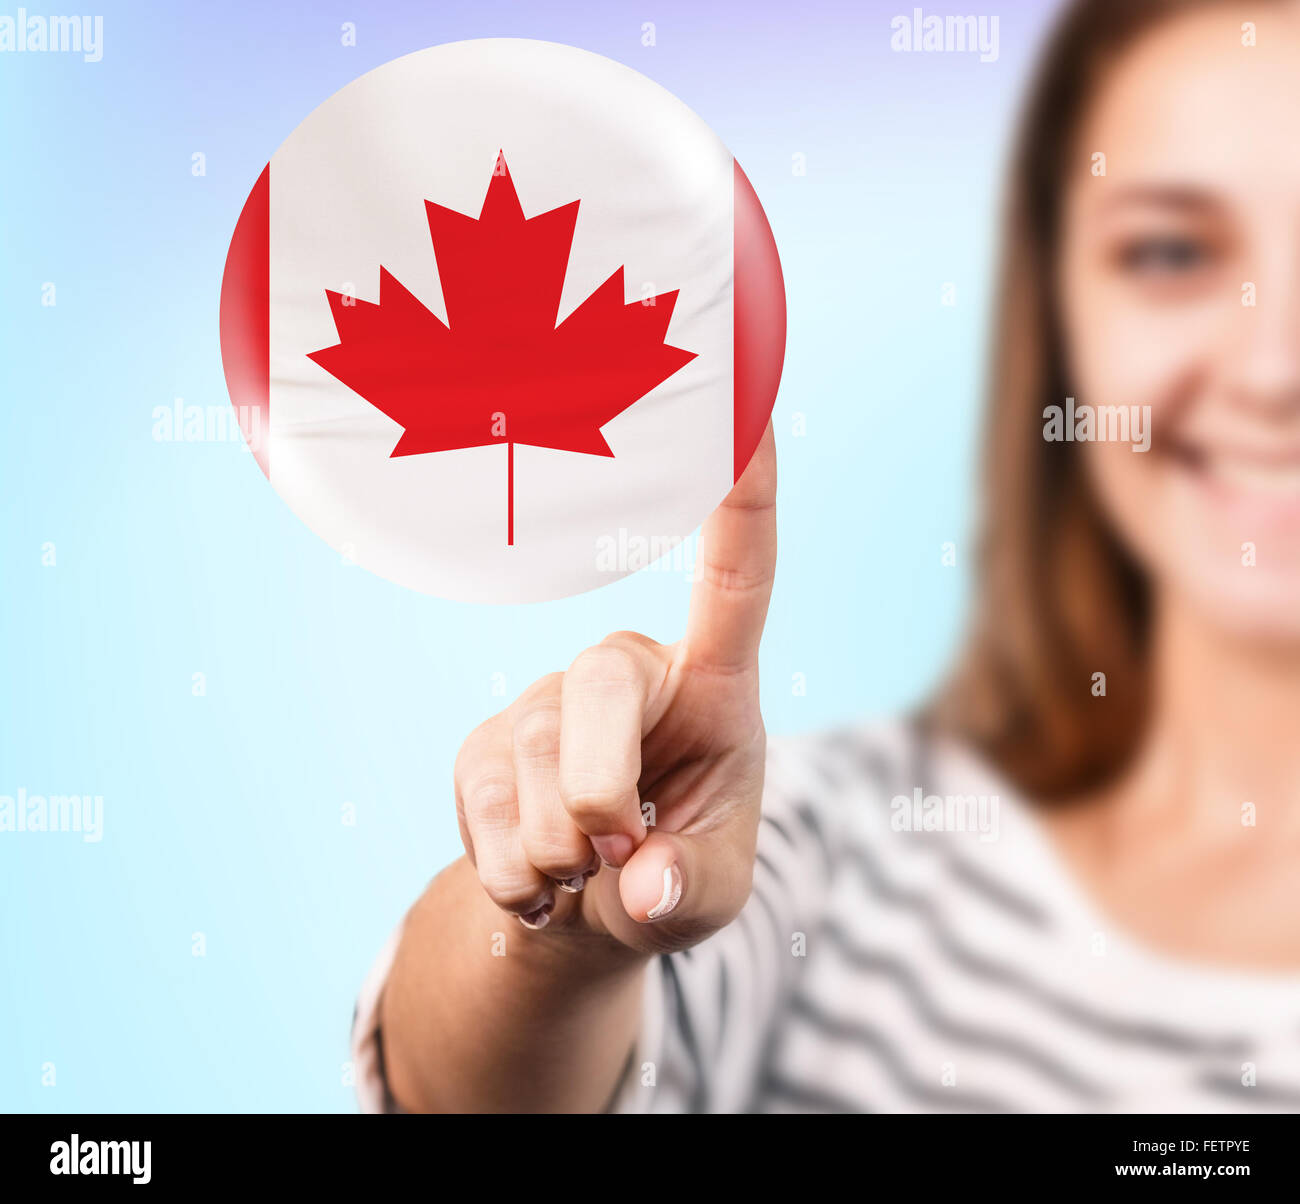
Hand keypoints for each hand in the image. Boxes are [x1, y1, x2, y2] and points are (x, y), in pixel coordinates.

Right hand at [452, 424, 776, 953]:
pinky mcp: (484, 744)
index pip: (736, 577)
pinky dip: (513, 873)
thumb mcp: (712, 892)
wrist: (587, 909)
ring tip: (582, 871)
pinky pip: (483, 807)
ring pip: (536, 762)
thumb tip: (642, 887)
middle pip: (600, 685)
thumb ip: (694, 889)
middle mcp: (627, 670)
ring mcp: (546, 700)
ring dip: (560, 854)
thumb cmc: (674, 871)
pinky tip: (536, 876)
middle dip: (599, 797)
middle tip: (613, 856)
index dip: (743, 491)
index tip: (745, 398)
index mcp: (712, 684)